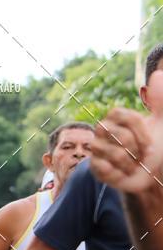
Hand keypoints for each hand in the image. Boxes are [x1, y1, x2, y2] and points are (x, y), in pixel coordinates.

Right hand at [90, 72, 162, 192]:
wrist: (149, 170)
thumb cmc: (155, 144)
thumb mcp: (162, 121)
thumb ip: (161, 99)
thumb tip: (156, 75)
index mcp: (115, 116)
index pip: (125, 117)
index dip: (141, 132)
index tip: (150, 143)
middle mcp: (101, 129)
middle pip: (121, 137)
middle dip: (138, 149)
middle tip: (141, 155)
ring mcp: (96, 148)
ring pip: (117, 155)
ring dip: (132, 164)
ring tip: (133, 165)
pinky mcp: (94, 167)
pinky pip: (107, 169)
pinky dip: (121, 174)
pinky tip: (123, 173)